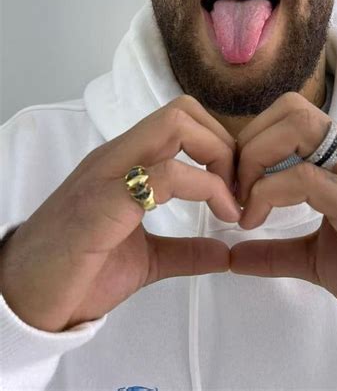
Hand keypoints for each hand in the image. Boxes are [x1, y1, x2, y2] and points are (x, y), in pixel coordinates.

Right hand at [0, 96, 240, 331]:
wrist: (23, 301)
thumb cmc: (79, 275)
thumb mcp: (145, 260)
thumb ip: (183, 250)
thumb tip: (224, 251)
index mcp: (125, 163)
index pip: (179, 120)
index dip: (219, 145)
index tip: (235, 189)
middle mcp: (118, 156)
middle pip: (182, 111)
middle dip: (222, 143)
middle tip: (236, 189)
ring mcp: (108, 173)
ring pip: (173, 126)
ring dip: (218, 158)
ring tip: (231, 204)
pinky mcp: (104, 200)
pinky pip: (164, 174)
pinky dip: (206, 189)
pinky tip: (218, 218)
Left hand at [230, 92, 336, 316]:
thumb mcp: (313, 257)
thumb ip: (275, 251)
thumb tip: (232, 257)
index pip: (291, 114)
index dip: (252, 140)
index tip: (234, 185)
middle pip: (292, 109)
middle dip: (250, 143)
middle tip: (235, 189)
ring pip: (301, 127)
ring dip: (258, 158)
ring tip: (246, 202)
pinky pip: (308, 177)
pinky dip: (269, 193)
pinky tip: (255, 223)